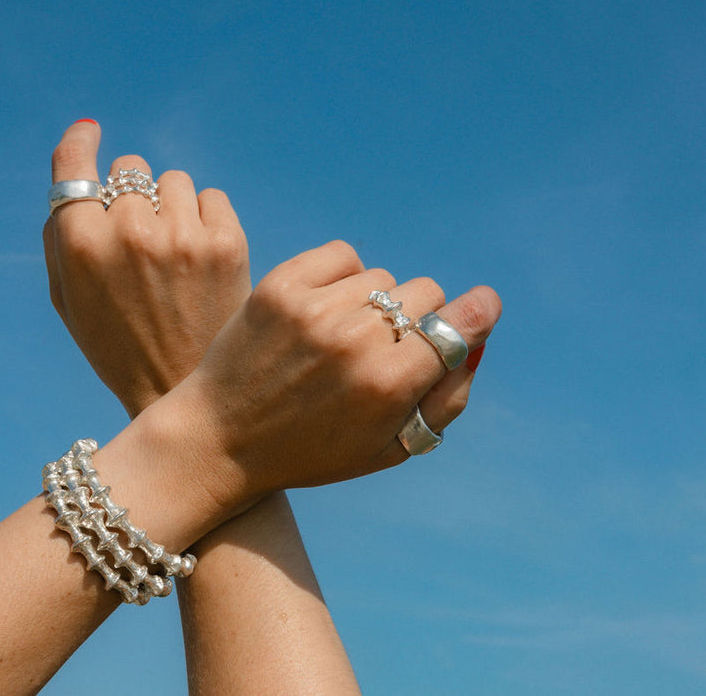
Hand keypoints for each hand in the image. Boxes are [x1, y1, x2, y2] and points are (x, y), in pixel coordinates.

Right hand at [43, 120, 250, 417]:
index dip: (80, 143)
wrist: (181, 385)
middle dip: (133, 193)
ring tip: (175, 251)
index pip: (74, 167)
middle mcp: (131, 232)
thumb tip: (80, 167)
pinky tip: (202, 254)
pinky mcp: (227, 242)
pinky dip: (205, 217)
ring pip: (174, 180)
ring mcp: (183, 236)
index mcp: (82, 245)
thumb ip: (65, 232)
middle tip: (142, 234)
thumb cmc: (118, 341)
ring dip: (171, 204)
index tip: (90, 131)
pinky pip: (212, 197)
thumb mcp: (70, 295)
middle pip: (131, 169)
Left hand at [144, 239, 501, 531]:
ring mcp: (314, 308)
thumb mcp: (390, 447)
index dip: (480, 311)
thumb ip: (447, 397)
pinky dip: (343, 276)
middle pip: (425, 292)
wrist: (220, 438)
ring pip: (382, 277)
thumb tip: (476, 338)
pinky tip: (325, 307)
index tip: (485, 304)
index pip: (458, 324)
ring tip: (343, 336)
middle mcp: (355, 340)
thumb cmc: (313, 450)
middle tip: (388, 344)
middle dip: (419, 316)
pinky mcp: (280, 285)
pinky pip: (343, 256)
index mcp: (387, 385)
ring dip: (375, 302)